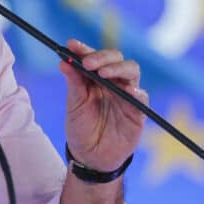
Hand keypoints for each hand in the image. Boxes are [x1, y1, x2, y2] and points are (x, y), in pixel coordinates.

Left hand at [61, 40, 146, 171]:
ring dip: (118, 69)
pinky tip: (127, 92)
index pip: (93, 57)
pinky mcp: (138, 111)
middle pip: (115, 58)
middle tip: (88, 64)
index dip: (84, 49)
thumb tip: (62, 62)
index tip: (71, 45)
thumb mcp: (74, 105)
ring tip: (105, 74)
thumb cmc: (81, 129)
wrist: (91, 158)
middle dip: (102, 57)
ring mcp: (127, 94)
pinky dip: (135, 92)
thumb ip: (73, 83)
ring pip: (131, 71)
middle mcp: (113, 81)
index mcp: (95, 77)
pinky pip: (141, 97)